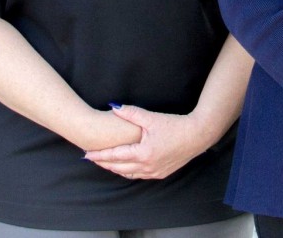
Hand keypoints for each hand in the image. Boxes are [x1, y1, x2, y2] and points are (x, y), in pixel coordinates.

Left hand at [83, 105, 211, 179]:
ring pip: (128, 173)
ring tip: (103, 162)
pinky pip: (138, 175)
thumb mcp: (152, 118)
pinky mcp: (160, 173)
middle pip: (118, 167)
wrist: (197, 136)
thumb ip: (131, 113)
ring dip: (114, 168)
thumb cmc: (175, 126)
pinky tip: (123, 167)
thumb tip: (113, 106)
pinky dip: (127, 171)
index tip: (86, 154)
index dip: (99, 155)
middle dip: (103, 163)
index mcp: (143, 153)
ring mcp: (154, 172)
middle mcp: (147, 166)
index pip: (115, 156)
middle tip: (90, 158)